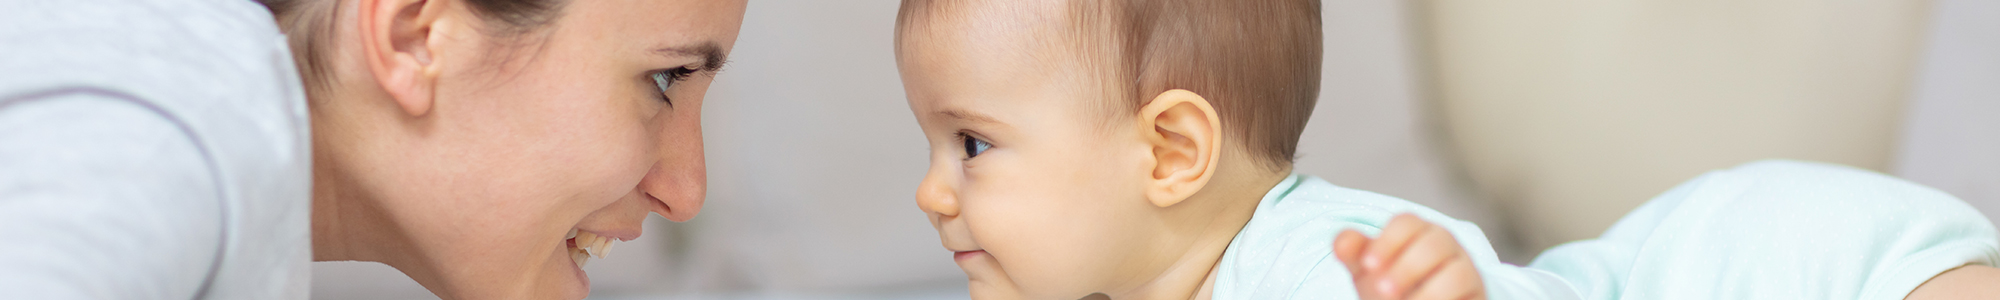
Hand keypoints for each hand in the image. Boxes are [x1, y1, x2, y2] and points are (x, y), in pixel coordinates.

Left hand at [1334, 213, 1485, 299]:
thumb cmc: (1391, 287)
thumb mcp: (1369, 272)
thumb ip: (1355, 254)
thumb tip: (1342, 241)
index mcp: (1416, 232)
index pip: (1407, 223)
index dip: (1387, 242)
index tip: (1367, 265)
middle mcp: (1445, 245)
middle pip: (1435, 242)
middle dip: (1407, 267)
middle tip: (1383, 290)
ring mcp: (1464, 268)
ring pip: (1458, 270)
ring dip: (1429, 291)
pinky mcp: (1476, 291)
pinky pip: (1467, 290)